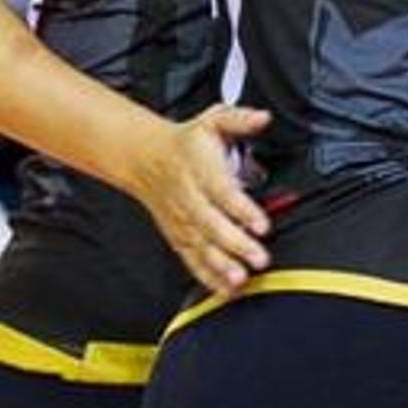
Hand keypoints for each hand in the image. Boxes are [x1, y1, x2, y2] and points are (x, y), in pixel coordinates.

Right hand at [128, 104, 273, 295]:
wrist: (144, 157)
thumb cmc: (186, 142)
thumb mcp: (213, 120)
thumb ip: (240, 118)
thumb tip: (262, 117)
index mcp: (200, 170)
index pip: (223, 192)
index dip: (242, 210)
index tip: (262, 224)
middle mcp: (190, 199)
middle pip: (212, 226)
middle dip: (236, 245)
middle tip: (259, 258)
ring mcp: (182, 221)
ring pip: (201, 247)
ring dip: (221, 266)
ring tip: (241, 280)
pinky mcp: (178, 236)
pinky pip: (191, 259)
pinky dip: (207, 276)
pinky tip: (225, 290)